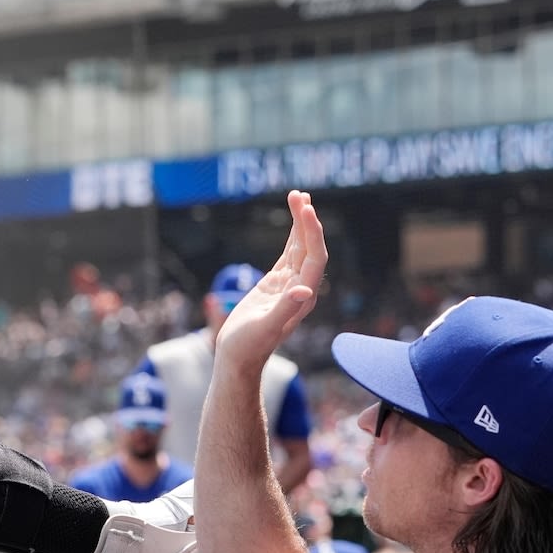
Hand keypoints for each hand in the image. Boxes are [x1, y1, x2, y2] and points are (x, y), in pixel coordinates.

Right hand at [215, 190, 326, 369]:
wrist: (238, 358)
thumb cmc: (249, 347)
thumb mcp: (265, 328)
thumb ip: (285, 308)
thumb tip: (305, 290)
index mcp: (303, 296)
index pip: (314, 257)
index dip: (312, 233)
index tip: (305, 209)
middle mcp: (301, 288)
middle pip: (310, 247)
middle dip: (307, 221)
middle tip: (298, 194)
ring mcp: (289, 285)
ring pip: (299, 248)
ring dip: (300, 223)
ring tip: (297, 196)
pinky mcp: (275, 285)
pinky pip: (287, 254)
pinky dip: (291, 236)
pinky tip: (293, 221)